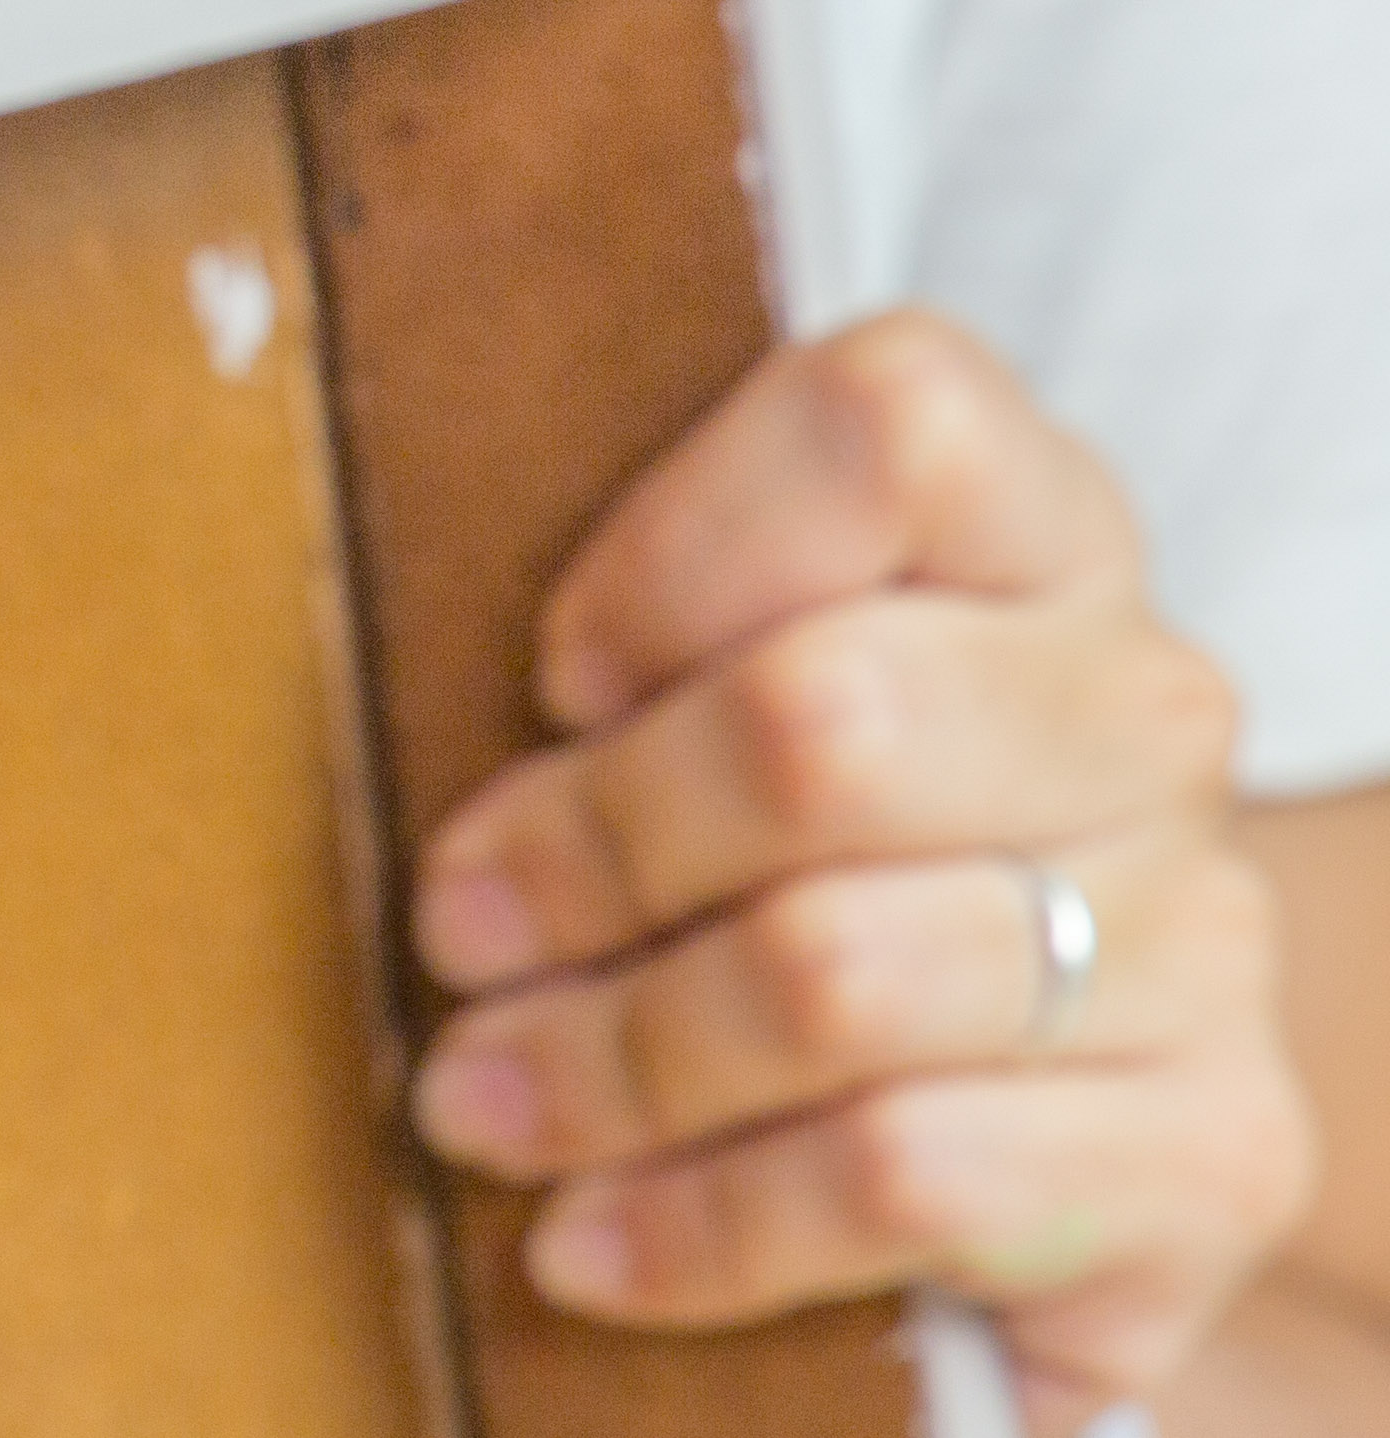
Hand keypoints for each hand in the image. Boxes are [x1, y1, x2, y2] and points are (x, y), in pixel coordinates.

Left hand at [406, 312, 1315, 1430]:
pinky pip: (902, 1173)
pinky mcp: (1209, 1148)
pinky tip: (591, 1241)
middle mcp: (1140, 711)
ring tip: (482, 1097)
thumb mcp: (709, 717)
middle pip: (821, 722)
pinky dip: (706, 1221)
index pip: (886, 425)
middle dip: (592, 840)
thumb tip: (470, 844)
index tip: (559, 675)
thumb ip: (615, 691)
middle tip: (457, 927)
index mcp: (1030, 535)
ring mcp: (1200, 930)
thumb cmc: (795, 861)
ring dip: (611, 1054)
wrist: (1034, 1120)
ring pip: (835, 972)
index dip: (684, 547)